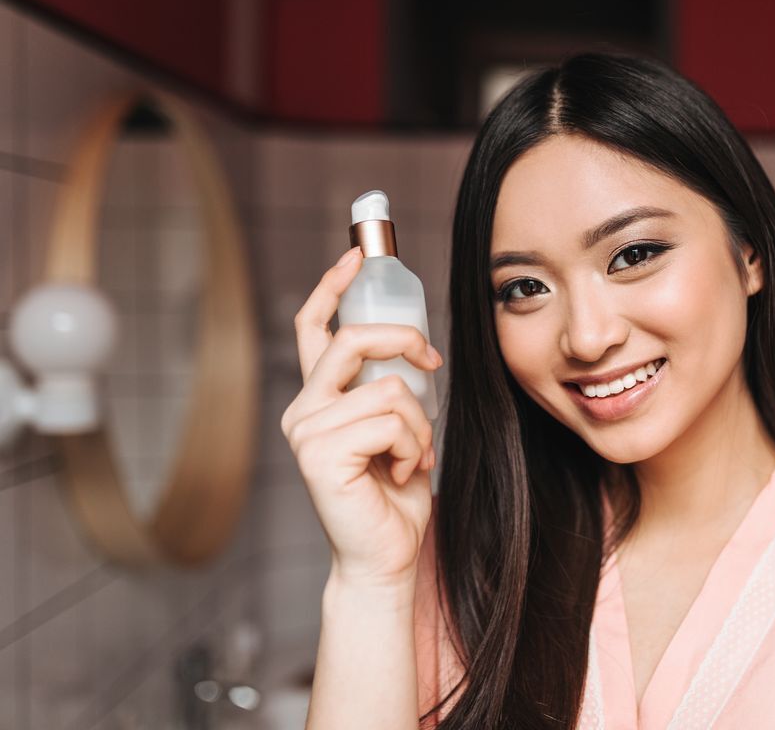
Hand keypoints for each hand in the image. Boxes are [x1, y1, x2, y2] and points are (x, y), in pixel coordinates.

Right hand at [279, 246, 442, 590]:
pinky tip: (404, 474)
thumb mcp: (399, 427)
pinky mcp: (319, 456)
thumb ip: (392, 389)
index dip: (332, 287)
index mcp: (319, 399)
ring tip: (413, 457)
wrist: (388, 556)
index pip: (313, 329)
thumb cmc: (397, 495)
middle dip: (404, 340)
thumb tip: (415, 346)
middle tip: (433, 362)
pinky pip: (390, 421)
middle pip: (354, 339)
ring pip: (388, 388)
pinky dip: (414, 446)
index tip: (355, 256)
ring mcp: (306, 432)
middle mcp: (303, 410)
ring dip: (420, 424)